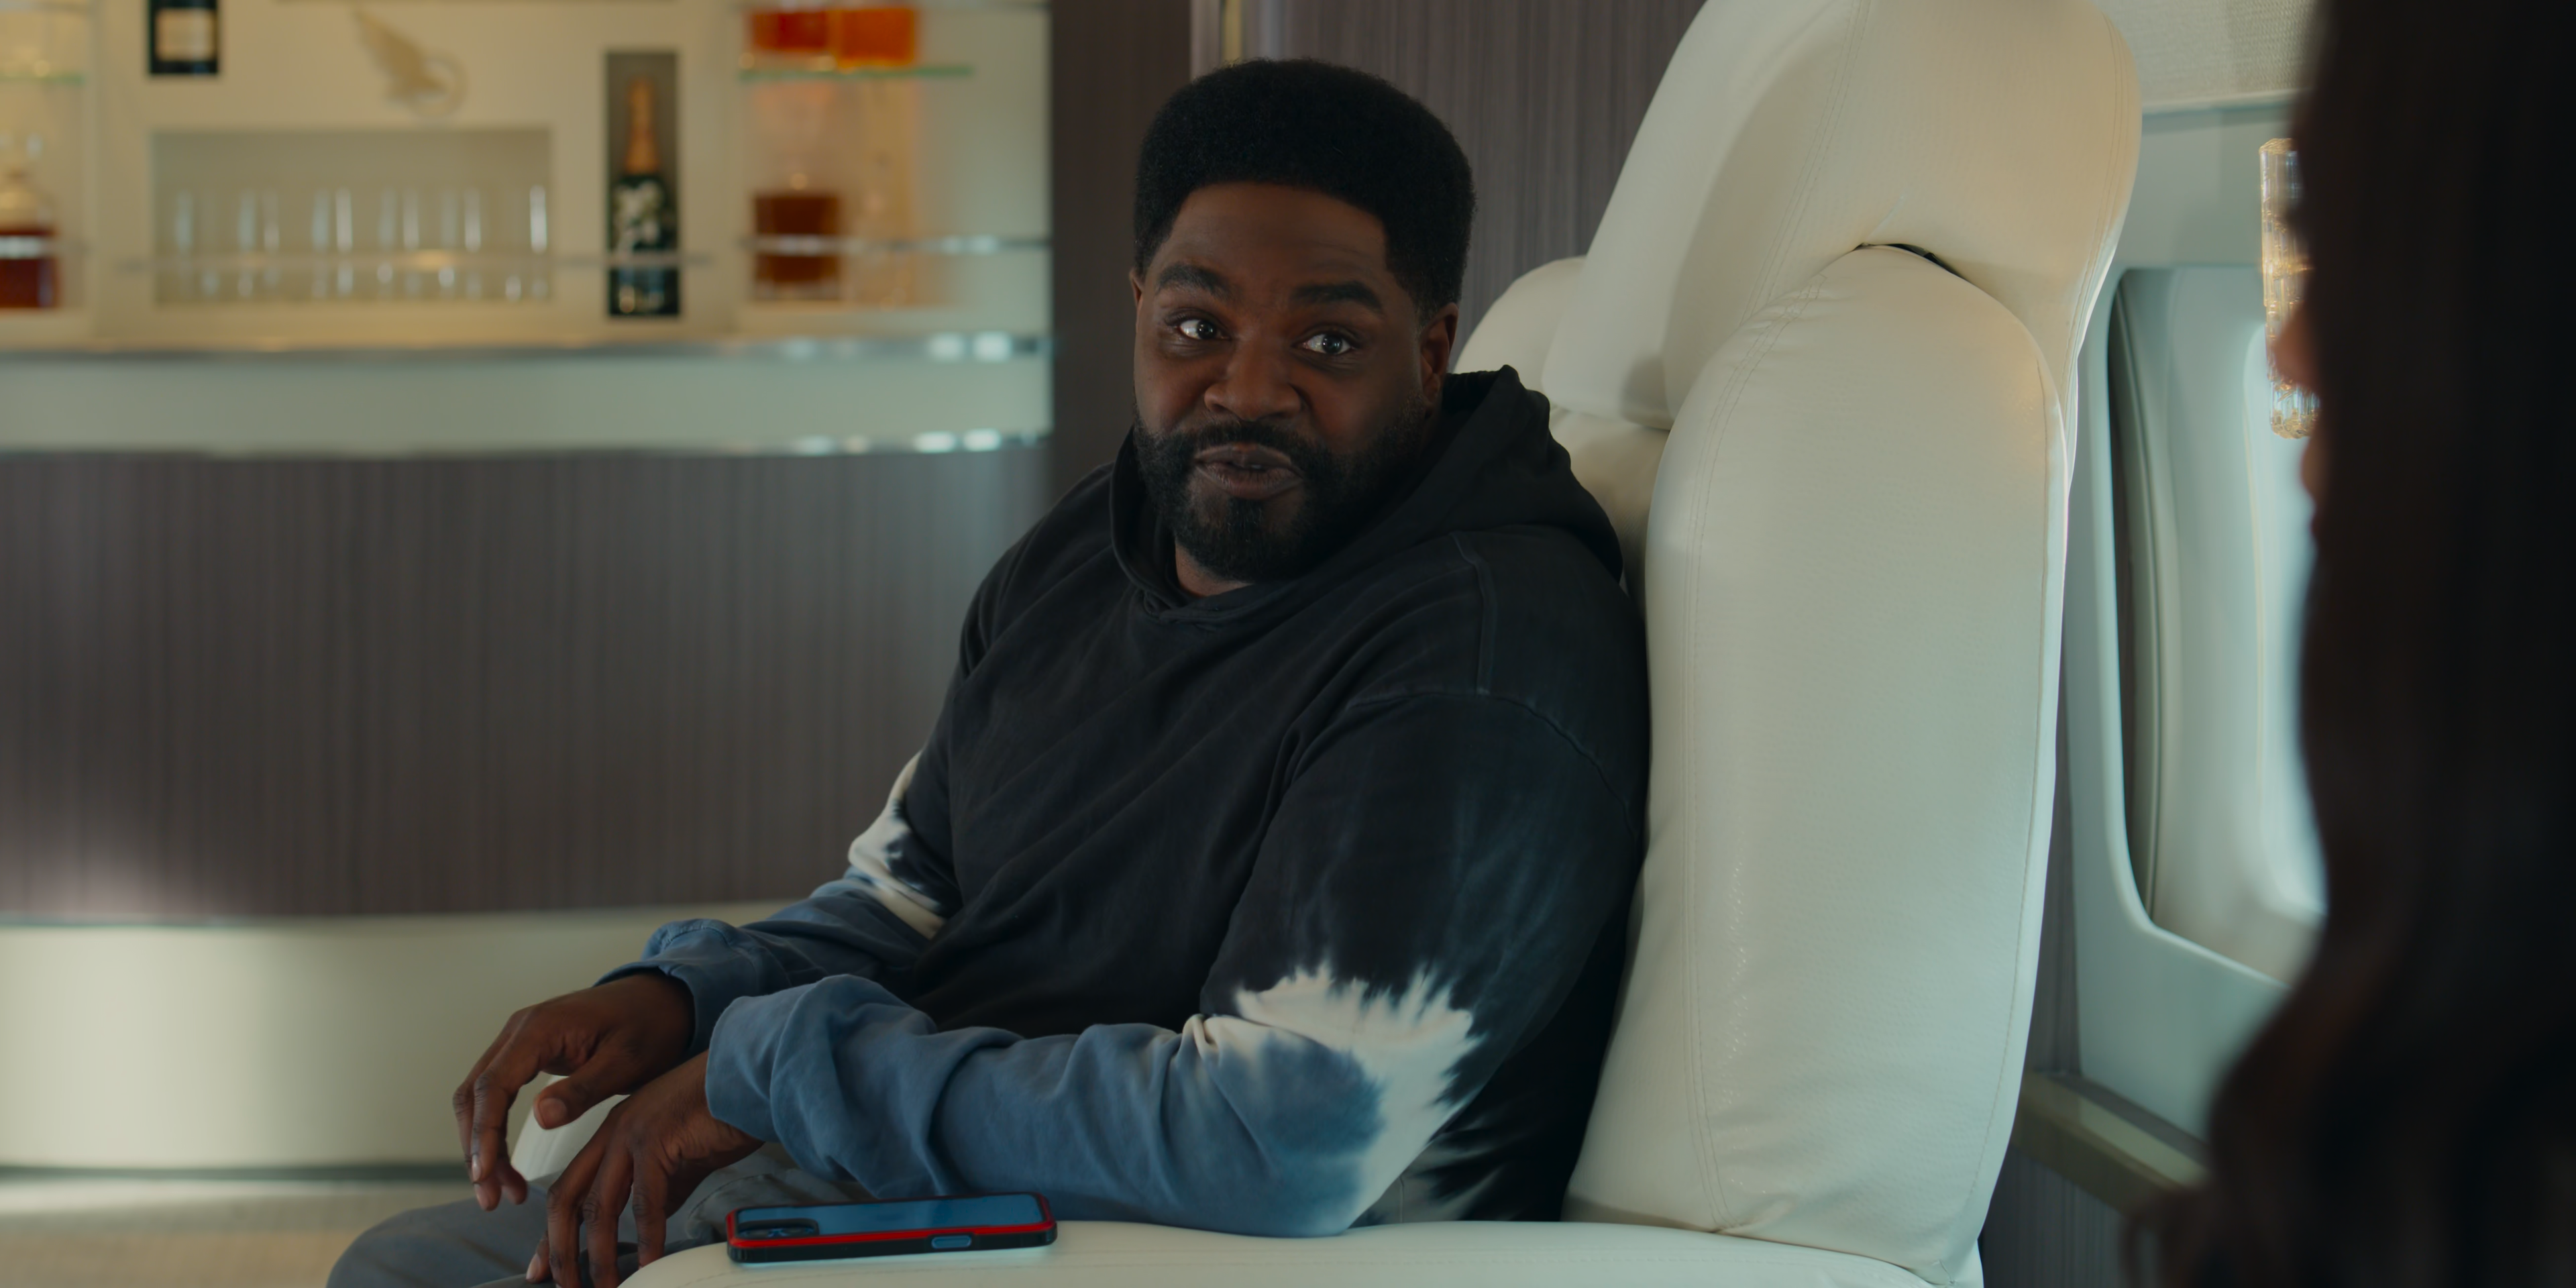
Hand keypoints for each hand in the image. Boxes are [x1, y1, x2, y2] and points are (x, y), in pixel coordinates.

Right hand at [452, 974, 695, 1211]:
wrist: (662, 999)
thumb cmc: (650, 1026)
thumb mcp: (627, 1061)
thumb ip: (585, 1089)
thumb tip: (540, 1118)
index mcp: (540, 1028)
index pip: (493, 1085)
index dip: (484, 1133)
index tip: (485, 1175)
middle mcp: (519, 1030)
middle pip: (475, 1093)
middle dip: (477, 1148)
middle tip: (491, 1198)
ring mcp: (519, 1040)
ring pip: (480, 1097)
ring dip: (483, 1144)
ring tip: (502, 1192)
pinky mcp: (527, 1053)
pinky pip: (497, 1093)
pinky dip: (494, 1130)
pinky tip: (508, 1165)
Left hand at [531, 1051, 761, 1287]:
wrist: (754, 1076)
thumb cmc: (723, 1110)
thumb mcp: (680, 1153)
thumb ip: (661, 1185)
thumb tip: (652, 1223)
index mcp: (614, 1131)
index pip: (569, 1189)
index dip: (552, 1233)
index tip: (544, 1268)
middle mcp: (614, 1131)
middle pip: (566, 1199)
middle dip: (560, 1249)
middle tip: (565, 1285)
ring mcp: (633, 1133)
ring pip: (599, 1206)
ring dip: (598, 1255)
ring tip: (606, 1285)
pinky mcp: (658, 1140)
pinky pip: (646, 1201)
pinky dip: (646, 1238)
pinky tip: (650, 1262)